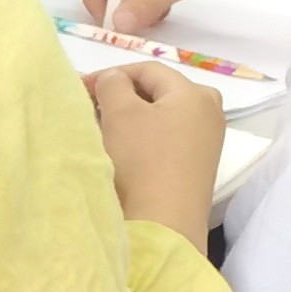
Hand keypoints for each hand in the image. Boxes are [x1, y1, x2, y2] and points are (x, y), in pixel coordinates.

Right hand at [89, 59, 224, 243]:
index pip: (147, 69)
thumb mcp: (120, 113)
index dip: (110, 74)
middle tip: (92, 108)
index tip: (81, 90)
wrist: (164, 221)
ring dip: (133, 116)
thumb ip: (112, 84)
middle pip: (159, 91)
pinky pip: (170, 135)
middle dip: (123, 95)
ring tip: (105, 129)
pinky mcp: (200, 161)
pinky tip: (127, 150)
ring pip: (163, 114)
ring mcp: (208, 138)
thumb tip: (113, 79)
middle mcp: (209, 110)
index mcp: (194, 92)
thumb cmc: (142, 160)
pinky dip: (146, 135)